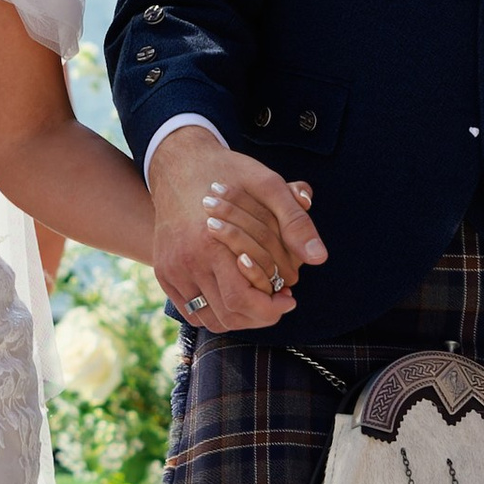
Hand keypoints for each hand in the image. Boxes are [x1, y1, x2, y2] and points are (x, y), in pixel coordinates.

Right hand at [146, 130, 324, 334]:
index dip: (272, 308)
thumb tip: (319, 258)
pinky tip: (237, 294)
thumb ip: (295, 221)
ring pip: (210, 319)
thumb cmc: (227, 172)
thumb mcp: (266, 186)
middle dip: (260, 315)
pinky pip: (192, 311)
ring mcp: (171, 270)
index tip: (290, 296)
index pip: (243, 300)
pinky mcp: (164, 273)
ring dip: (240, 317)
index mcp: (209, 244)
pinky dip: (217, 311)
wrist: (179, 163)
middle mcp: (185, 262)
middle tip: (279, 300)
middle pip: (228, 315)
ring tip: (260, 298)